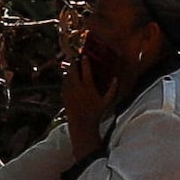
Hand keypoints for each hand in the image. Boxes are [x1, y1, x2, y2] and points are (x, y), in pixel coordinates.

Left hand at [57, 35, 108, 156]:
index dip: (85, 61)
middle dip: (74, 62)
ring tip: (72, 66)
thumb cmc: (96, 113)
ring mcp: (69, 91)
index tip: (84, 56)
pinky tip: (68, 78)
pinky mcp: (64, 96)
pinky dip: (66, 79)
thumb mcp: (107, 102)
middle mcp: (78, 88)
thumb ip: (112, 90)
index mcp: (88, 87)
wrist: (82, 124)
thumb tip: (116, 79)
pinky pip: (64, 84)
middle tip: (75, 58)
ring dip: (69, 70)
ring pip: (67, 76)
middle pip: (73, 70)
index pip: (86, 70)